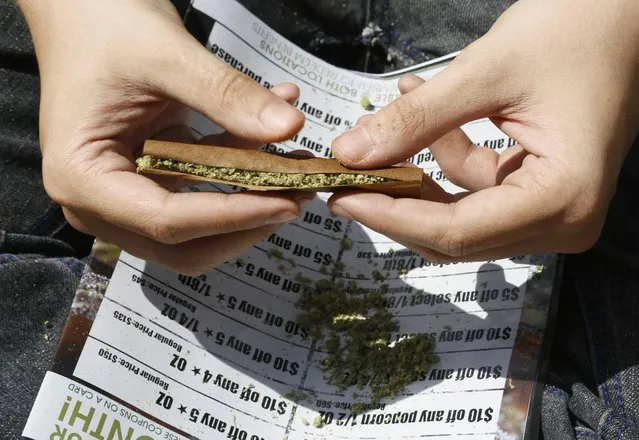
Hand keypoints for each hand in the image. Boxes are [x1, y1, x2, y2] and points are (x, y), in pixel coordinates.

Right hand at [19, 0, 309, 273]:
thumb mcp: (166, 55)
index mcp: (82, 178)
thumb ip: (227, 95)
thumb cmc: (105, 24)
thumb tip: (289, 127)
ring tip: (296, 171)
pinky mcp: (149, 181)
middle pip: (183, 243)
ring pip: (197, 231)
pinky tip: (275, 140)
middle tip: (298, 194)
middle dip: (244, 224)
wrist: (82, 9)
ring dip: (249, 205)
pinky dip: (239, 175)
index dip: (233, 216)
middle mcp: (97, 202)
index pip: (167, 220)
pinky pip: (201, 194)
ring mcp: (123, 196)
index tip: (287, 201)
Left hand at [329, 0, 638, 261]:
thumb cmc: (575, 31)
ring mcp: (554, 210)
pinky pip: (477, 190)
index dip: (391, 217)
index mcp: (563, 197)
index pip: (458, 230)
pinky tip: (421, 111)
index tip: (341, 195)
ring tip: (377, 132)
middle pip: (456, 234)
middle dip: (396, 204)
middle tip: (345, 176)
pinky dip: (444, 157)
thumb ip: (416, 120)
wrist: (624, 16)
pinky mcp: (540, 191)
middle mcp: (564, 220)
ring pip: (460, 216)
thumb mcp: (485, 72)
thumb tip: (352, 154)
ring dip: (415, 179)